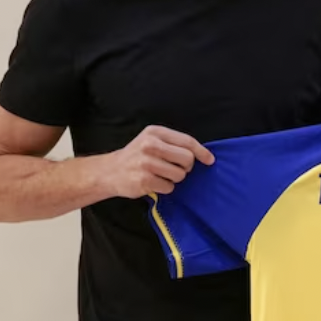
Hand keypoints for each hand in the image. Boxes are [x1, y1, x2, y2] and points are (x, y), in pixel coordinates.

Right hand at [98, 126, 214, 198]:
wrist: (110, 171)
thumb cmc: (138, 156)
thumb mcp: (153, 140)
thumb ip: (175, 144)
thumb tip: (204, 155)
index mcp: (155, 132)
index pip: (187, 141)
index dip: (202, 152)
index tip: (210, 160)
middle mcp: (150, 145)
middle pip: (187, 159)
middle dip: (186, 167)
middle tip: (175, 168)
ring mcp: (146, 163)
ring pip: (180, 175)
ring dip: (174, 178)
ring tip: (161, 174)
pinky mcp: (143, 180)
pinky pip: (169, 187)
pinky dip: (165, 187)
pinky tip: (153, 182)